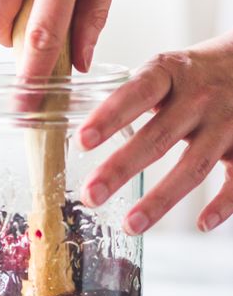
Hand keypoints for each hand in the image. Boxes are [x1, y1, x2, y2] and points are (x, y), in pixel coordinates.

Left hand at [77, 32, 232, 233]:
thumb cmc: (196, 73)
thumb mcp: (166, 69)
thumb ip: (132, 94)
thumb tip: (78, 123)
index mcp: (171, 73)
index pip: (136, 93)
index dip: (109, 117)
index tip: (81, 142)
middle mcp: (199, 98)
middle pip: (158, 137)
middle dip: (121, 169)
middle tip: (90, 196)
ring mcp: (227, 123)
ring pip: (193, 167)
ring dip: (161, 200)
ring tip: (130, 226)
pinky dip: (223, 205)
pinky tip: (201, 225)